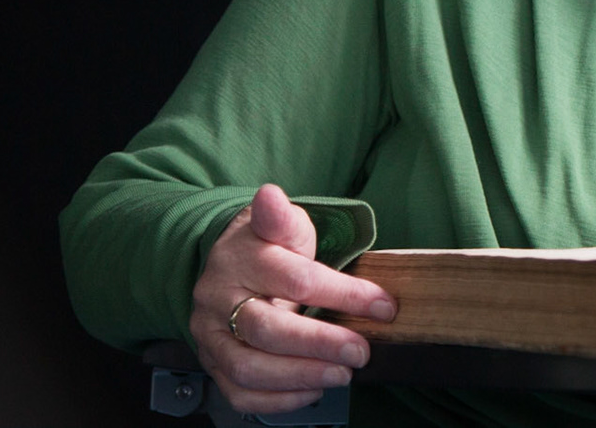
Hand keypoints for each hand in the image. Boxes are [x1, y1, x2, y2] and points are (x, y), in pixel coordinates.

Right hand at [190, 183, 396, 416]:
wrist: (229, 265)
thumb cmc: (268, 247)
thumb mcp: (283, 225)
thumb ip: (284, 217)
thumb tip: (271, 195)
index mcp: (241, 259)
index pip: (295, 279)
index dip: (344, 295)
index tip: (384, 306)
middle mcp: (219, 300)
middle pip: (267, 329)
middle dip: (320, 345)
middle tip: (361, 352)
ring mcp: (211, 336)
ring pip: (249, 368)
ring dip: (302, 376)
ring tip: (342, 374)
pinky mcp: (213, 364)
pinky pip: (239, 393)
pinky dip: (278, 400)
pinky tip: (312, 391)